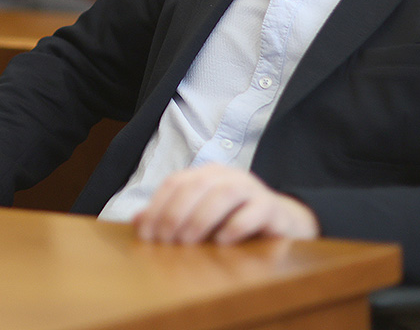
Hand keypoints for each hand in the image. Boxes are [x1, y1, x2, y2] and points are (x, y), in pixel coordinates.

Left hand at [134, 164, 318, 244]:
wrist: (282, 224)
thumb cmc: (233, 221)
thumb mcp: (199, 218)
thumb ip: (170, 217)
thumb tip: (137, 221)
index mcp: (205, 175)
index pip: (174, 183)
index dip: (156, 207)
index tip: (146, 235)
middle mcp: (227, 176)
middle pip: (195, 186)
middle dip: (175, 214)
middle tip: (166, 242)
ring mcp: (251, 189)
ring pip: (224, 194)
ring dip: (201, 218)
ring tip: (188, 243)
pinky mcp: (272, 208)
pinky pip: (254, 211)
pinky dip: (236, 225)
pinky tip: (222, 242)